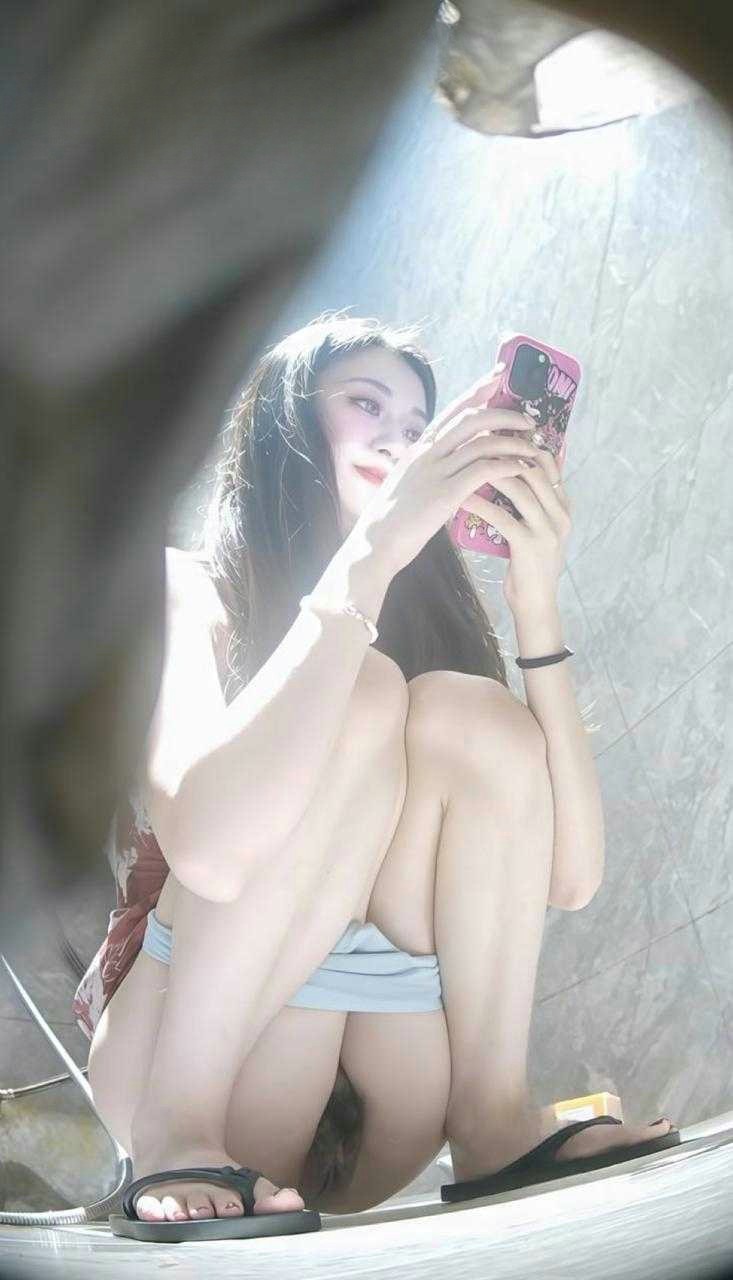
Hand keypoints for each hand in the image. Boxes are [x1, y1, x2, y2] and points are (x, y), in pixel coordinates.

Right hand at [354, 366, 542, 579]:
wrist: (374, 545)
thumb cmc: (392, 520)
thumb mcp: (409, 483)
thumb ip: (430, 468)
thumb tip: (454, 462)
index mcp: (419, 449)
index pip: (453, 410)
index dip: (477, 390)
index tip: (498, 375)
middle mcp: (426, 454)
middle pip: (471, 418)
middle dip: (505, 414)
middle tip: (528, 420)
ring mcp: (435, 472)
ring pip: (481, 442)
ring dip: (512, 442)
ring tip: (531, 448)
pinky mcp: (444, 494)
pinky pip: (483, 470)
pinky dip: (506, 465)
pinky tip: (520, 469)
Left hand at [472, 426, 572, 616]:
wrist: (536, 604)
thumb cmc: (531, 565)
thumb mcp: (538, 530)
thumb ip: (532, 504)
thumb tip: (515, 473)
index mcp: (564, 508)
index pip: (550, 464)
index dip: (525, 445)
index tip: (499, 434)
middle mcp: (561, 515)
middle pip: (535, 470)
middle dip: (505, 453)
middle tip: (477, 443)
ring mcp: (547, 530)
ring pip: (520, 488)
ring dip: (490, 473)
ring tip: (467, 464)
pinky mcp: (529, 545)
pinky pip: (501, 516)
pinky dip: (479, 504)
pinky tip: (461, 499)